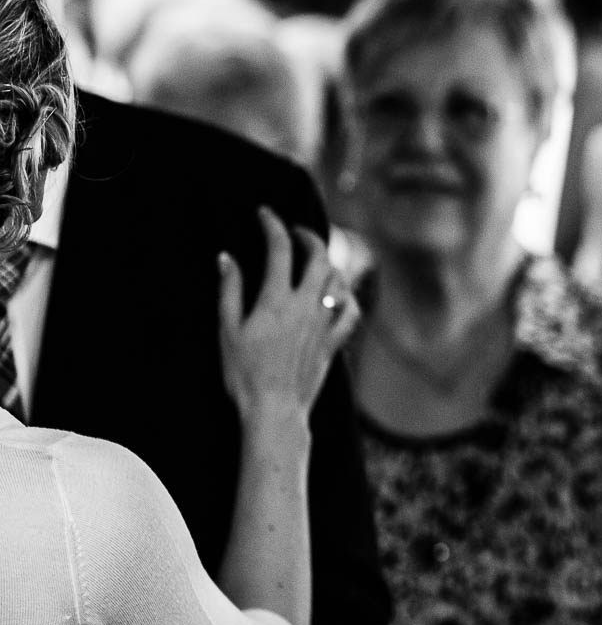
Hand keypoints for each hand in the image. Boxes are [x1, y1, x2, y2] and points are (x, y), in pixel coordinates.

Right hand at [218, 206, 359, 423]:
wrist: (274, 410)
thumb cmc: (244, 374)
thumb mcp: (228, 330)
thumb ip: (230, 291)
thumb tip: (226, 259)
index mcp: (276, 300)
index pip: (280, 248)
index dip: (273, 225)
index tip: (265, 214)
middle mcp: (306, 306)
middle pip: (320, 258)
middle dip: (310, 237)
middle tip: (296, 232)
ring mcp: (324, 324)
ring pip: (339, 281)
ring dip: (329, 264)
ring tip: (317, 260)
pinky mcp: (334, 342)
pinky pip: (351, 312)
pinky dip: (348, 296)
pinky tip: (340, 294)